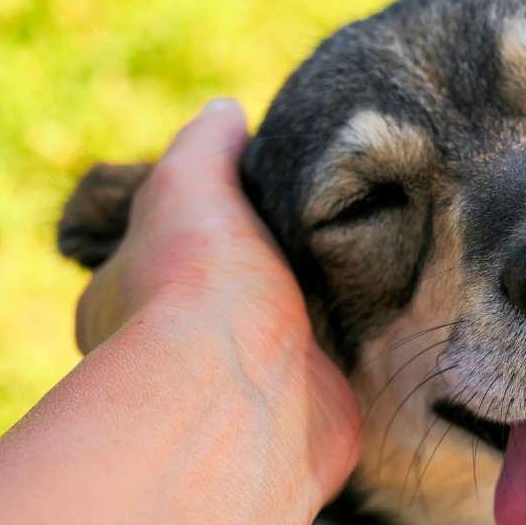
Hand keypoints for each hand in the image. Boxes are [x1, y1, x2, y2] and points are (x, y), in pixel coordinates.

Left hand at [75, 99, 361, 504]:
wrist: (246, 397)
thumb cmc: (199, 288)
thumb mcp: (189, 185)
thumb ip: (206, 146)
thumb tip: (227, 111)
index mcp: (131, 298)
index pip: (165, 250)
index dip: (207, 223)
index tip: (258, 196)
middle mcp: (182, 353)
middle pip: (234, 294)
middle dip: (276, 266)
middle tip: (333, 223)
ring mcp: (249, 388)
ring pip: (291, 334)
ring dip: (326, 308)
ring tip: (379, 254)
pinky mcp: (312, 413)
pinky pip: (340, 371)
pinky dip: (363, 347)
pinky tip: (394, 311)